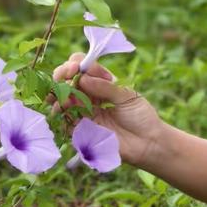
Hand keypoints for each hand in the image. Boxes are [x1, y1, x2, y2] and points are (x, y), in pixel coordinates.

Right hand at [51, 53, 163, 167]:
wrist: (147, 142)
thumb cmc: (141, 115)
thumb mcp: (127, 95)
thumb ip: (105, 87)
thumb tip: (82, 78)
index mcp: (103, 81)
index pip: (84, 67)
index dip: (77, 64)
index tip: (76, 68)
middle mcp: (91, 94)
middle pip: (69, 80)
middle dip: (61, 76)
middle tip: (61, 77)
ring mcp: (85, 111)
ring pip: (64, 98)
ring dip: (59, 94)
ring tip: (64, 97)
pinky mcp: (82, 129)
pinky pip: (66, 119)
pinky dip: (62, 113)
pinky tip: (63, 109)